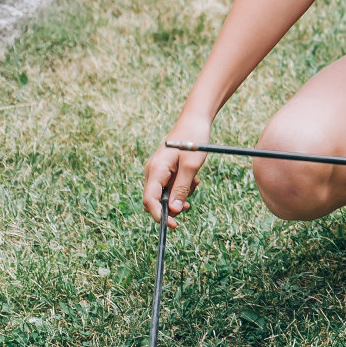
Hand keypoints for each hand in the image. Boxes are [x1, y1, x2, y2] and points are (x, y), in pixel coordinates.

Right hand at [143, 114, 210, 228]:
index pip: (150, 200)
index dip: (159, 215)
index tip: (173, 225)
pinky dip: (181, 187)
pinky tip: (193, 179)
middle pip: (156, 200)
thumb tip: (174, 210)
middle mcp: (153, 172)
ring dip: (180, 195)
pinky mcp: (165, 169)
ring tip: (195, 183)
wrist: (195, 121)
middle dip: (172, 206)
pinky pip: (170, 185)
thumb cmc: (193, 140)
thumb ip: (182, 188)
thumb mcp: (191, 166)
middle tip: (189, 205)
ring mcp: (158, 171)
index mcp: (156, 170)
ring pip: (165, 194)